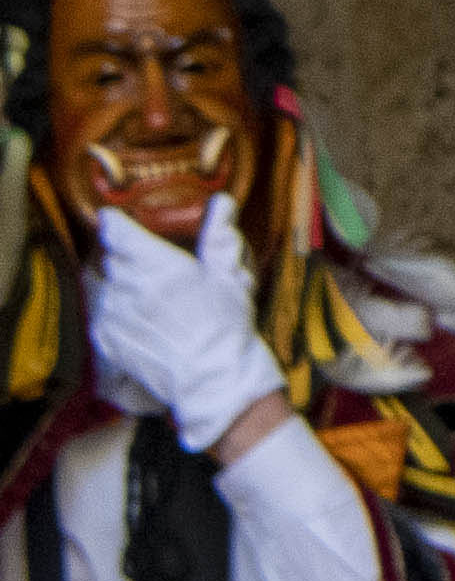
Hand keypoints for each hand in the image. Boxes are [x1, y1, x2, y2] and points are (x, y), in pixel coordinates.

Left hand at [87, 207, 288, 453]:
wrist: (210, 377)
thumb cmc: (226, 325)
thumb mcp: (231, 277)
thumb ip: (220, 237)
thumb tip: (222, 202)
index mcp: (155, 265)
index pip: (115, 232)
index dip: (115, 222)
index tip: (117, 218)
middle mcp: (125, 287)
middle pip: (107, 258)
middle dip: (119, 253)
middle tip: (138, 255)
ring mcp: (110, 314)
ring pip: (98, 284)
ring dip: (111, 280)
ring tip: (134, 285)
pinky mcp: (104, 339)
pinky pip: (97, 312)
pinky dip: (109, 306)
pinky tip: (130, 312)